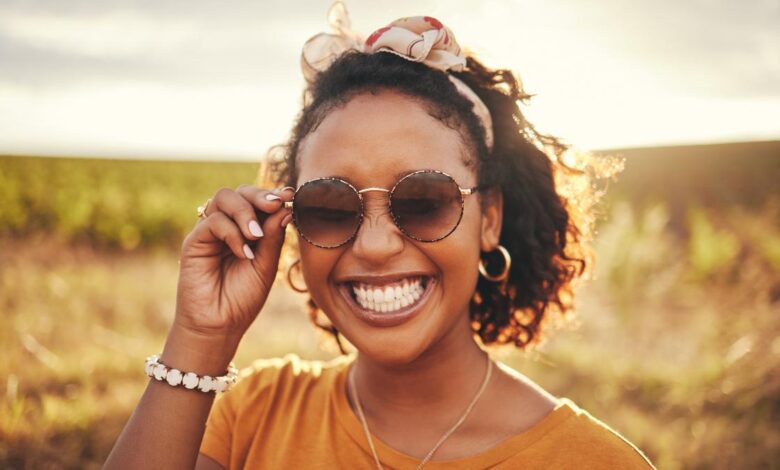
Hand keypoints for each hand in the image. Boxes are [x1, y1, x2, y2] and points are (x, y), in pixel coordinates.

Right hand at [174, 185, 293, 340]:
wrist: (219, 326)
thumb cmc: (243, 298)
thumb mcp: (266, 265)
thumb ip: (273, 237)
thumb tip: (285, 207)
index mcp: (246, 230)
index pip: (257, 200)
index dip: (272, 194)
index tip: (289, 195)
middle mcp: (227, 226)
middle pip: (239, 191)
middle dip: (260, 195)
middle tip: (275, 205)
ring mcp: (210, 232)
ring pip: (223, 198)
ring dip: (245, 212)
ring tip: (257, 236)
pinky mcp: (194, 242)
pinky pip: (213, 221)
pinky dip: (232, 233)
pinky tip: (243, 253)